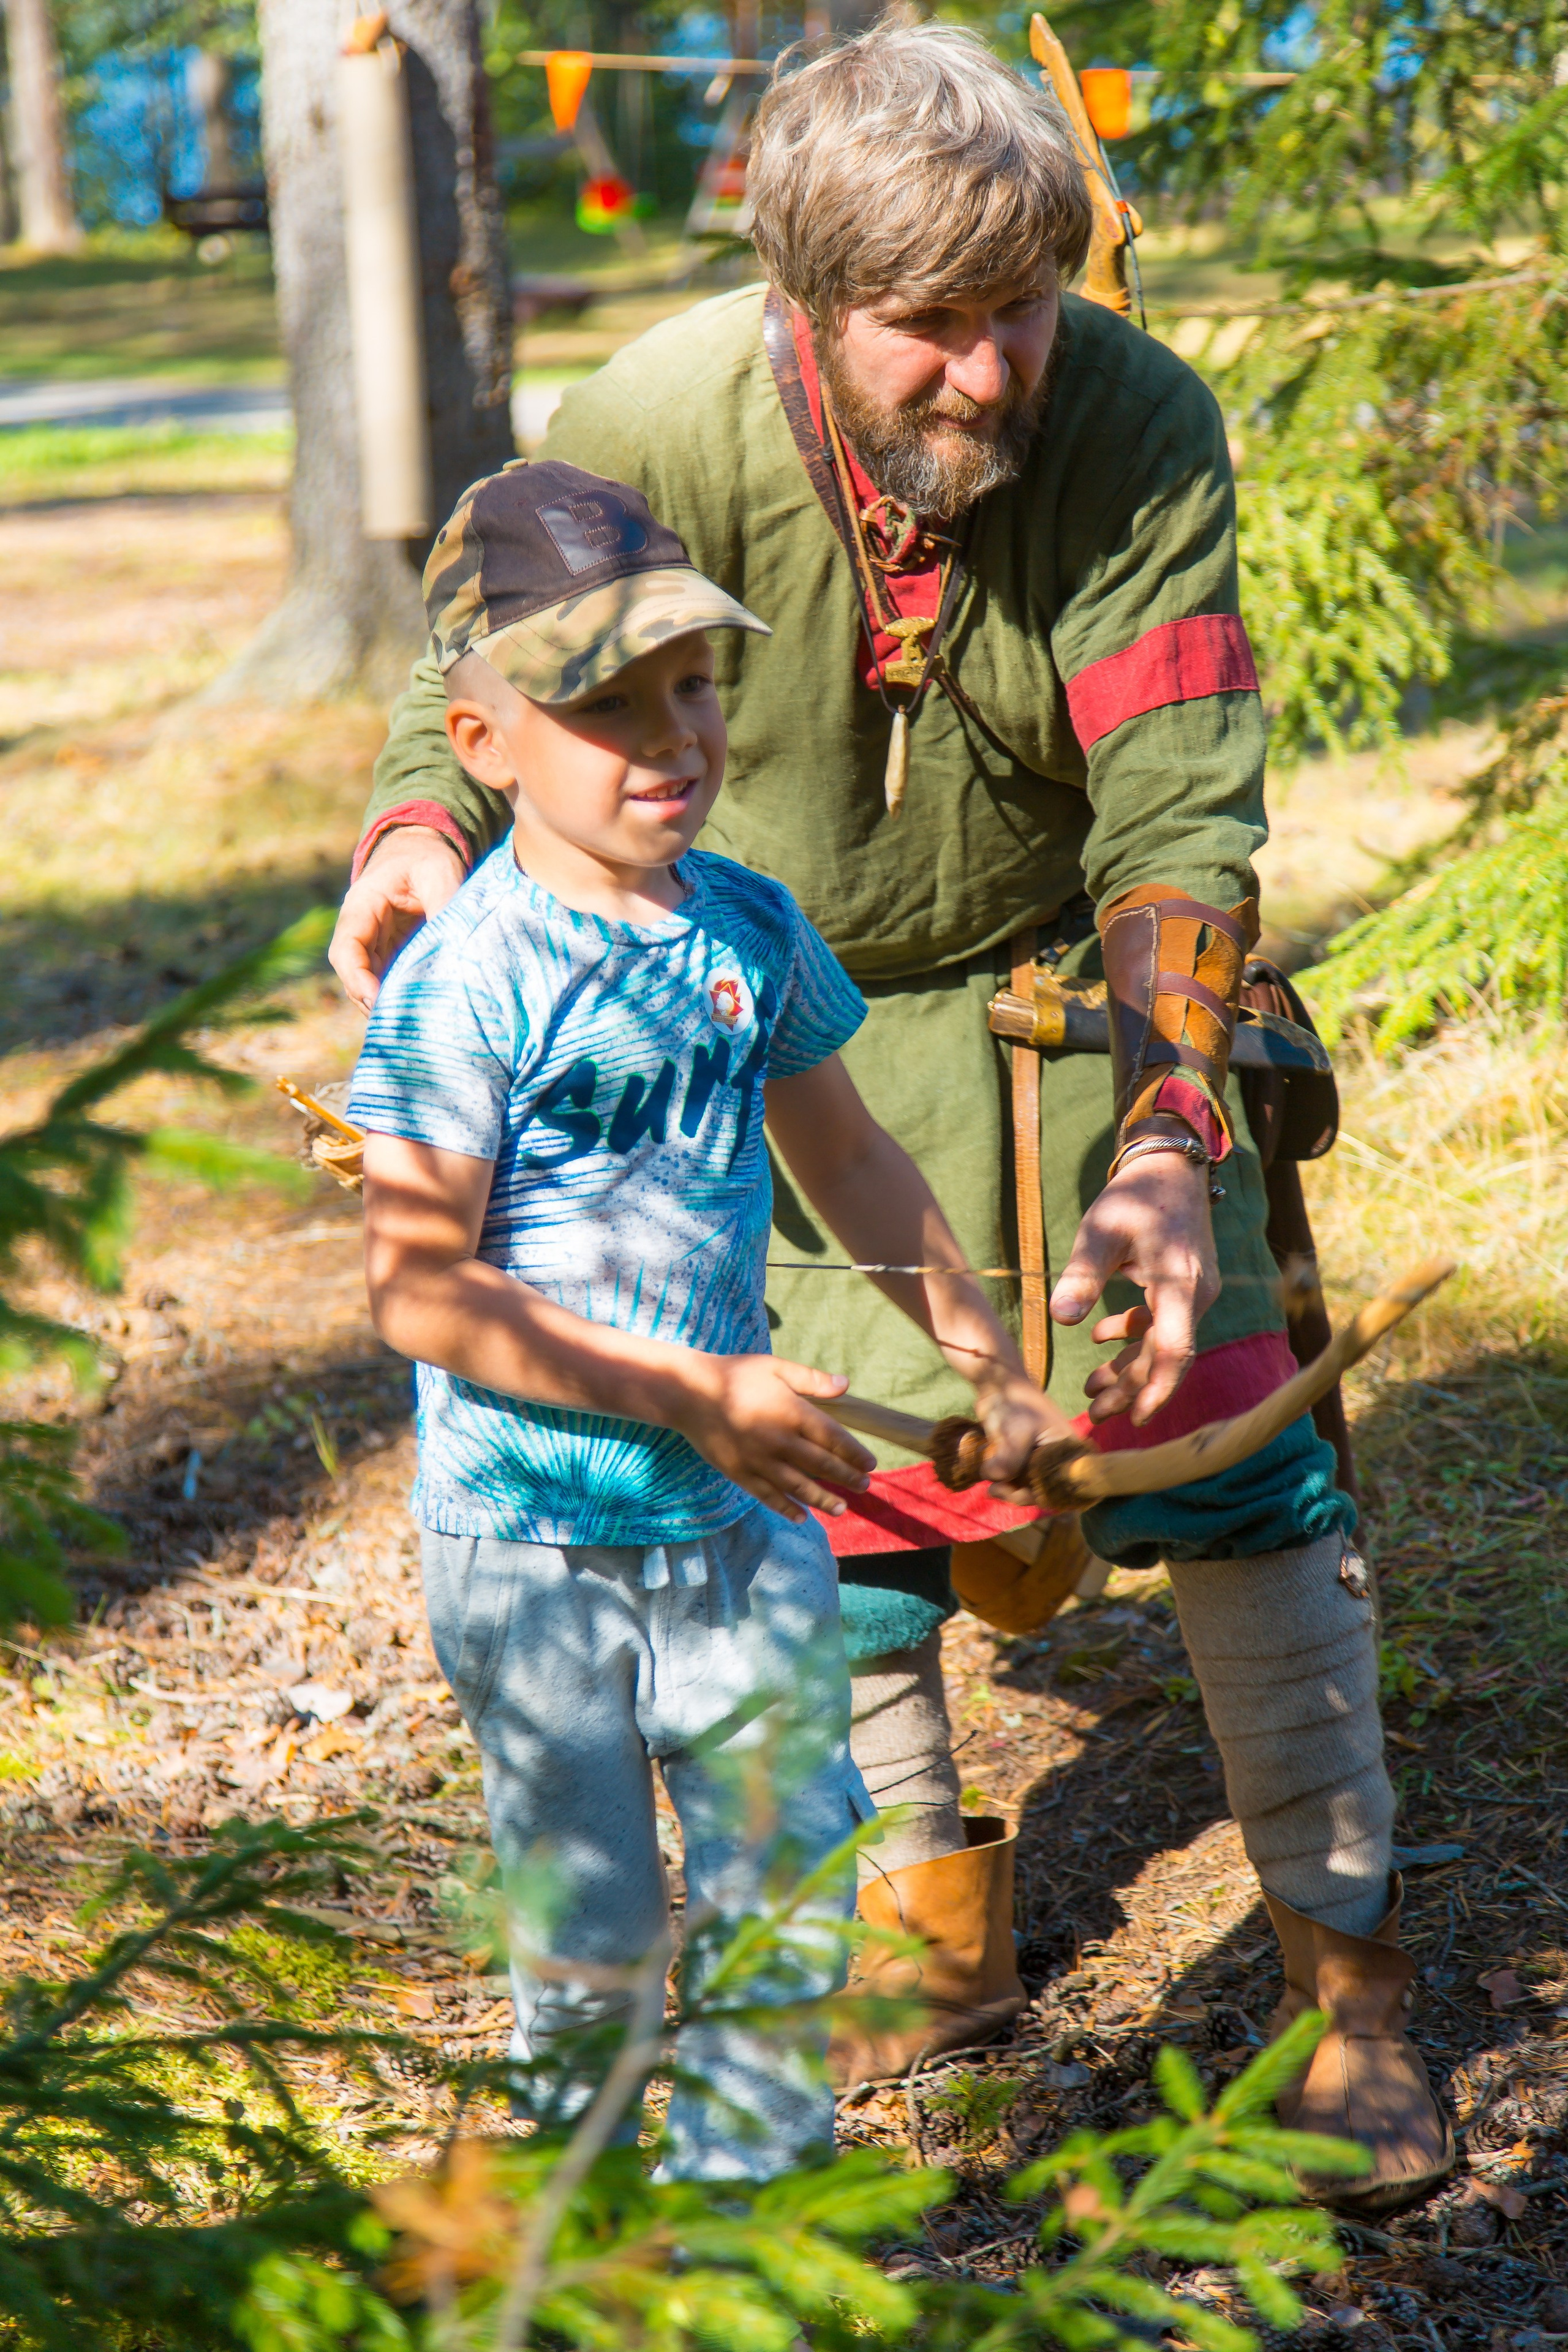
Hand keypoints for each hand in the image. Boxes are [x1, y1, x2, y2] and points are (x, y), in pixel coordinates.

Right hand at [329, 826, 466, 1010]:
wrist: (425, 847)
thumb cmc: (428, 856)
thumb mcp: (439, 872)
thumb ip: (444, 906)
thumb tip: (455, 950)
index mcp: (362, 907)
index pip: (346, 950)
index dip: (358, 980)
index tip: (379, 1002)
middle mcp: (362, 931)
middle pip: (355, 976)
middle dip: (374, 1002)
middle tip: (403, 1024)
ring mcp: (376, 945)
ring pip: (371, 984)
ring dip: (389, 1004)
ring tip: (415, 1024)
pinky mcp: (393, 955)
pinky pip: (390, 982)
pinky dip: (402, 997)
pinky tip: (424, 1013)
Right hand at [671, 1354, 874, 1523]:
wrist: (688, 1393)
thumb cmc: (735, 1374)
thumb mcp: (775, 1367)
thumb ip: (811, 1379)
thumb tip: (845, 1385)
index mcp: (792, 1413)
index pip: (834, 1439)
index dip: (855, 1454)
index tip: (870, 1464)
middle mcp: (780, 1441)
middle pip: (822, 1465)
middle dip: (846, 1478)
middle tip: (864, 1487)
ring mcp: (759, 1461)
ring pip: (799, 1486)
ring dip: (823, 1499)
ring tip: (841, 1508)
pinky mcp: (740, 1473)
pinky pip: (768, 1496)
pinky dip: (786, 1508)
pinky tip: (801, 1517)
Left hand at [972, 1369, 1082, 1502]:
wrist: (998, 1385)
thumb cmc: (1016, 1404)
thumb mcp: (1017, 1435)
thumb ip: (1009, 1463)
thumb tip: (992, 1480)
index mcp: (1069, 1453)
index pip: (1062, 1487)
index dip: (1041, 1496)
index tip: (1016, 1493)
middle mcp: (1058, 1459)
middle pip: (1042, 1491)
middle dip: (1019, 1494)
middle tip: (995, 1490)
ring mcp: (1040, 1459)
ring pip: (1026, 1487)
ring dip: (1008, 1489)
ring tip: (991, 1485)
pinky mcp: (1023, 1458)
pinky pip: (1016, 1479)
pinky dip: (1004, 1481)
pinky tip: (991, 1476)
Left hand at [1049, 1147, 1218, 1425]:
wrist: (1169, 1165)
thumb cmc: (1136, 1195)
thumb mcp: (1101, 1232)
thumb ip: (1082, 1276)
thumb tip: (1060, 1319)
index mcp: (1180, 1285)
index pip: (1176, 1352)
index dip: (1157, 1390)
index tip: (1135, 1419)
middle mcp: (1195, 1295)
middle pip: (1165, 1357)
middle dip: (1130, 1389)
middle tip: (1095, 1413)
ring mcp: (1193, 1292)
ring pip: (1162, 1343)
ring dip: (1128, 1366)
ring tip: (1092, 1388)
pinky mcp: (1183, 1286)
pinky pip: (1163, 1324)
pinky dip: (1133, 1335)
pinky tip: (1099, 1338)